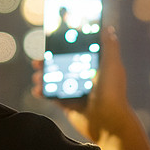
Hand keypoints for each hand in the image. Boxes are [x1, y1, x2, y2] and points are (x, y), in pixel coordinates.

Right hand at [32, 26, 149, 149]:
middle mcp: (86, 78)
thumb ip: (110, 46)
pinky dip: (43, 92)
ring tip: (37, 76)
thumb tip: (108, 28)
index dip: (65, 47)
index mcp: (96, 67)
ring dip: (44, 77)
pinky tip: (37, 89)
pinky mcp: (69, 105)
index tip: (52, 42)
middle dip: (49, 62)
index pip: (78, 53)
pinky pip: (53, 96)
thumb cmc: (112, 92)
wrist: (108, 122)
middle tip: (38, 61)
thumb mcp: (112, 64)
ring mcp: (76, 92)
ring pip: (56, 80)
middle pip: (63, 66)